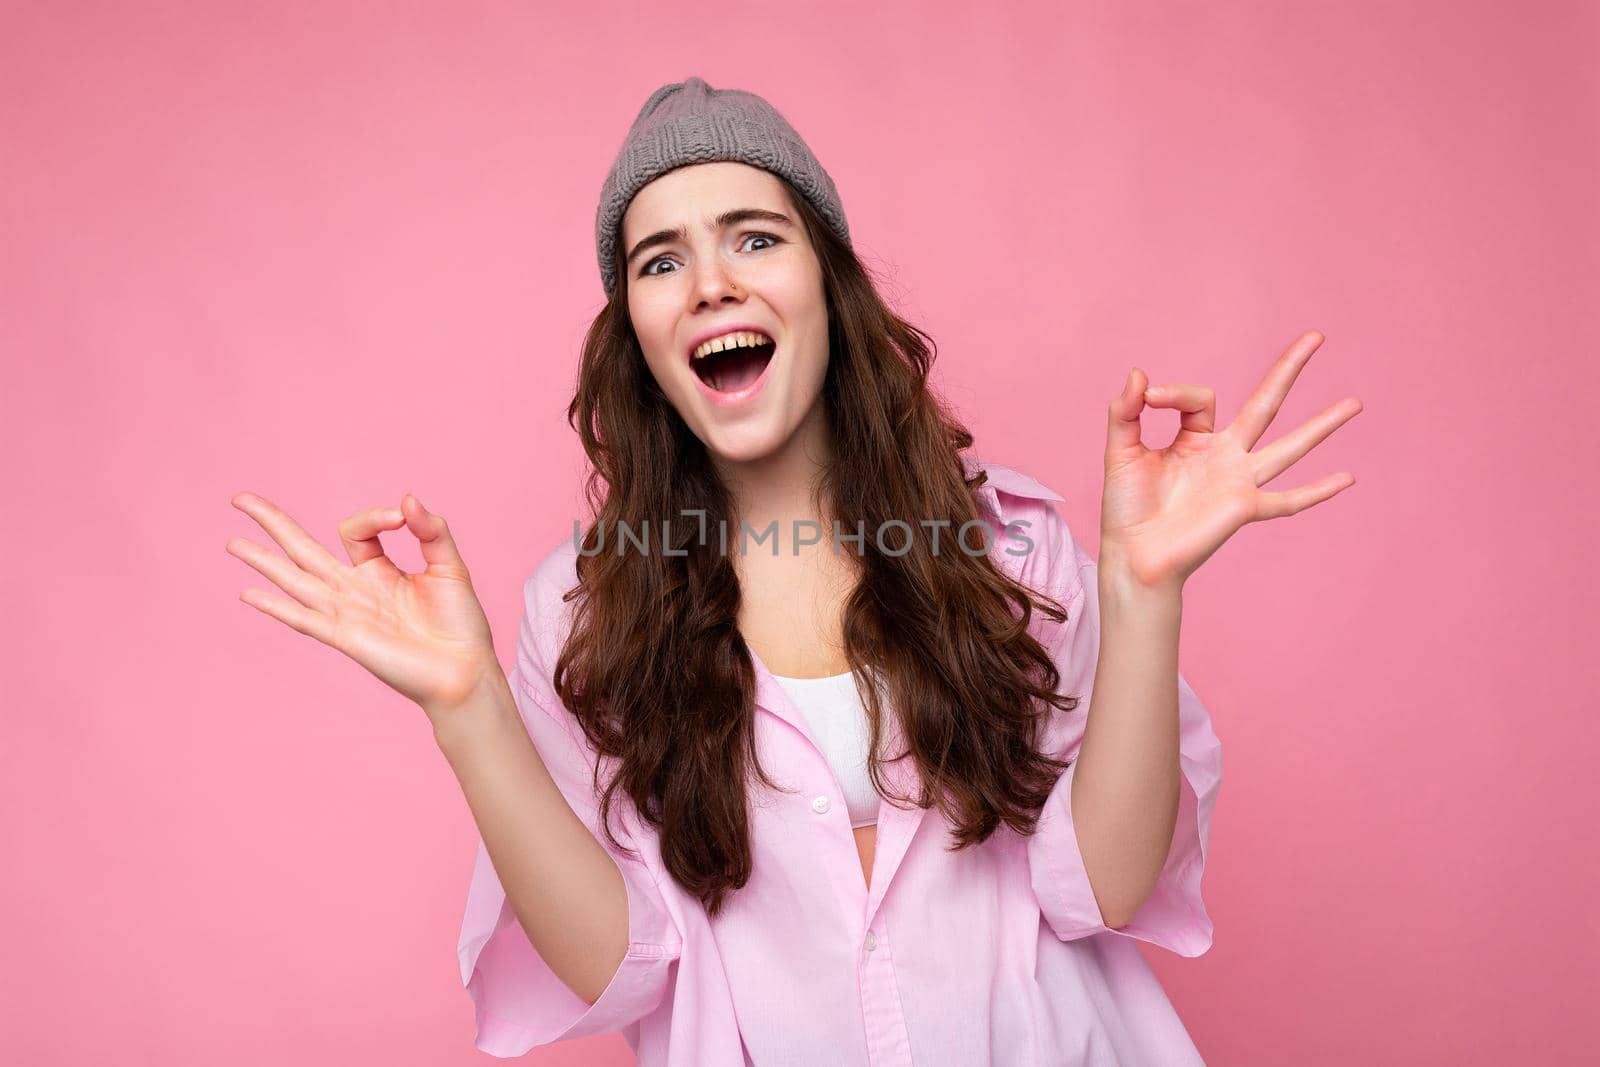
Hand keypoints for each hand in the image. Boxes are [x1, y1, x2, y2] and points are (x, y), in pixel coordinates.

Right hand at [226, 491, 500, 719]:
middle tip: (240, 498)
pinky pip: (305, 618)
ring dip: (262, 561)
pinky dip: (276, 607)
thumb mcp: (450, 565)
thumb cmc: (460, 623)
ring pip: (295, 579)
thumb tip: (407, 499)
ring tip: (231, 542)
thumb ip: (430, 530)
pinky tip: (247, 595)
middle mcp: (355, 588)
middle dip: (272, 523)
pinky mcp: (346, 637)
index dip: (375, 516)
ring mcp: (346, 613)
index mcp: (378, 569)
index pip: (354, 530)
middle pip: (303, 548)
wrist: (464, 671)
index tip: (403, 518)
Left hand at [1098, 330, 1362, 592]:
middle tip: (1317, 336)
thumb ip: (1125, 411)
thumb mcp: (1121, 450)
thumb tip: (1140, 373)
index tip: (1148, 399)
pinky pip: (1288, 501)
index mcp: (1195, 439)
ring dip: (1323, 424)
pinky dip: (1318, 491)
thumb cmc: (1126, 507)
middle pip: (1266, 404)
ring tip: (1356, 402)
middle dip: (1289, 369)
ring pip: (1289, 446)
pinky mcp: (1244, 508)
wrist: (1134, 554)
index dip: (1174, 392)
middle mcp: (1224, 456)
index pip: (1201, 398)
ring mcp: (1239, 481)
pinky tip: (1348, 479)